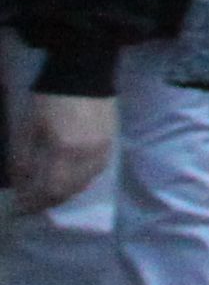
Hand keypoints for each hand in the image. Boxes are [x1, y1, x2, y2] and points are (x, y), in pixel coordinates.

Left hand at [13, 91, 114, 212]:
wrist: (82, 75)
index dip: (35, 202)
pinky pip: (96, 171)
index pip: (51, 188)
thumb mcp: (27, 129)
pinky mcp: (111, 142)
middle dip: (49, 200)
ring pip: (85, 182)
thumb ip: (23, 160)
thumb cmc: (48, 101)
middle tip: (33, 203)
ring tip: (50, 191)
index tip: (21, 208)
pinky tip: (70, 177)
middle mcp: (88, 155)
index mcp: (65, 150)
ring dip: (65, 192)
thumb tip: (22, 186)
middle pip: (69, 190)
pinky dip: (80, 180)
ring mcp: (103, 149)